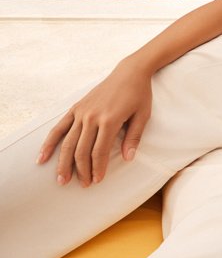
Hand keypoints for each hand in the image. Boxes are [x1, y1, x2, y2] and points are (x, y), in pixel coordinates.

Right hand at [37, 66, 151, 186]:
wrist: (129, 72)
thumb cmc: (139, 95)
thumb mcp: (143, 115)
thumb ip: (134, 137)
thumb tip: (128, 158)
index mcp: (109, 120)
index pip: (99, 151)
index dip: (97, 168)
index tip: (97, 180)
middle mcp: (92, 117)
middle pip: (81, 150)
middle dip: (82, 170)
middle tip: (84, 185)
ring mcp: (81, 112)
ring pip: (67, 142)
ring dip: (64, 163)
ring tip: (62, 180)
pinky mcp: (75, 108)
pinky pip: (59, 128)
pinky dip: (49, 143)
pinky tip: (42, 158)